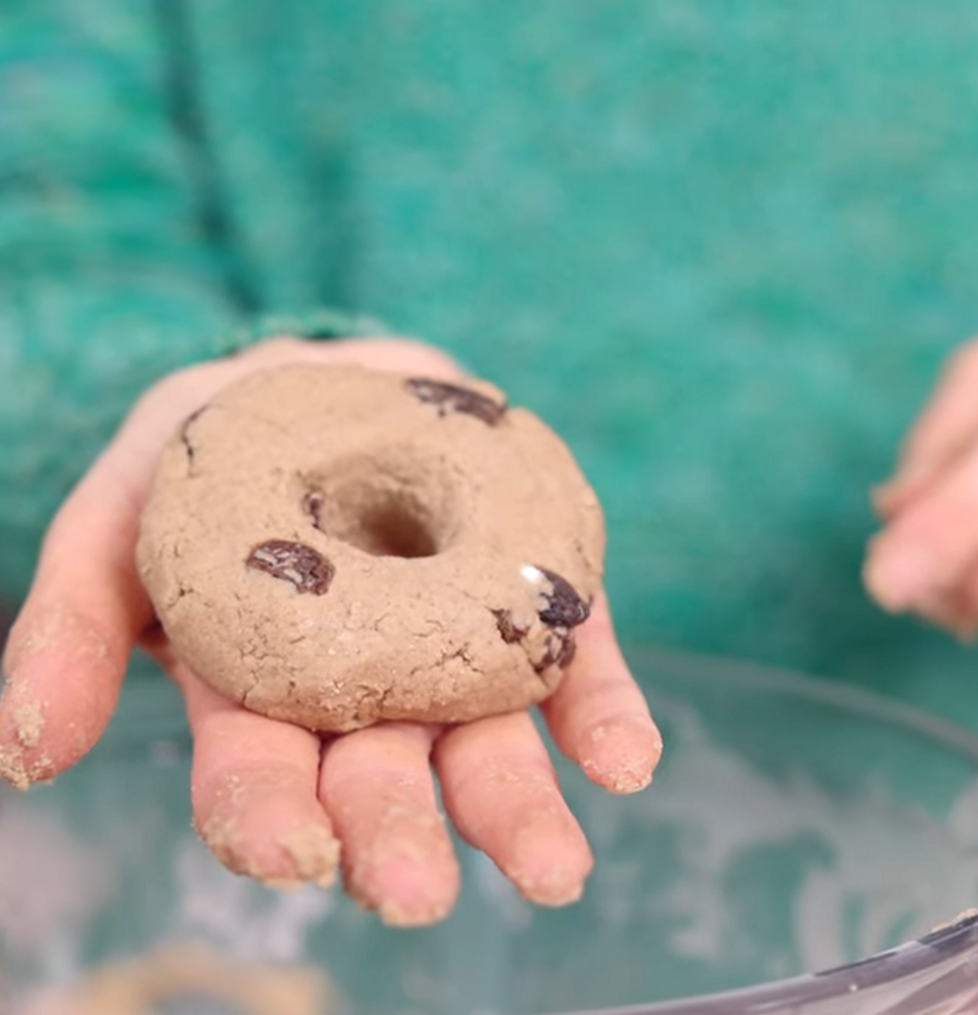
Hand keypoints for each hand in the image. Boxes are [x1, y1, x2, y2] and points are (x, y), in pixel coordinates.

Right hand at [0, 337, 660, 924]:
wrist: (334, 374)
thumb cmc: (221, 447)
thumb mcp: (125, 503)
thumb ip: (77, 619)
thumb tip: (29, 755)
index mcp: (262, 689)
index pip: (258, 773)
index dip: (268, 817)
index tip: (292, 851)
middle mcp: (368, 693)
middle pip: (380, 781)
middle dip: (397, 838)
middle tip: (415, 893)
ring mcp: (460, 656)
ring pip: (487, 749)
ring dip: (516, 809)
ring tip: (552, 867)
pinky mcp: (540, 610)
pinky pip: (577, 670)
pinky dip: (605, 717)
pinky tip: (627, 759)